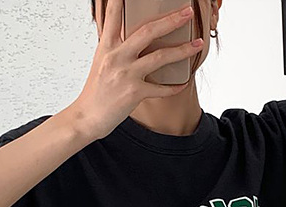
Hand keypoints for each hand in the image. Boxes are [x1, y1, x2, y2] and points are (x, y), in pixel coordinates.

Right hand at [73, 0, 203, 141]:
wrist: (87, 116)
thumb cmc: (96, 91)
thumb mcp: (102, 62)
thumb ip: (116, 47)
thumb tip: (134, 38)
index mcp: (107, 46)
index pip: (114, 15)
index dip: (120, 0)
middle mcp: (117, 56)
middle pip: (148, 31)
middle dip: (171, 20)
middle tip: (187, 13)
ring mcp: (126, 74)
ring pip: (160, 57)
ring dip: (183, 50)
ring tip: (197, 44)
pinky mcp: (134, 93)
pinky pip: (161, 89)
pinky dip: (174, 87)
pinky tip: (183, 83)